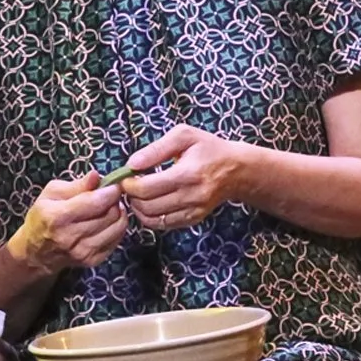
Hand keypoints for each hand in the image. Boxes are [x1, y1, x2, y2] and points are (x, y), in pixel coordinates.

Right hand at [6, 173, 129, 274]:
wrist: (36, 252)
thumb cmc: (42, 218)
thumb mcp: (51, 193)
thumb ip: (76, 185)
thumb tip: (96, 176)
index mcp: (56, 217)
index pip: (94, 202)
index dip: (109, 191)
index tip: (113, 185)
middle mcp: (70, 237)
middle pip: (109, 214)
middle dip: (114, 201)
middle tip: (110, 196)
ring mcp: (82, 252)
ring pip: (117, 227)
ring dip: (118, 214)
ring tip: (109, 207)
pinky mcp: (92, 260)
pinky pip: (117, 240)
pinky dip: (116, 228)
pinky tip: (107, 222)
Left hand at [120, 126, 247, 231]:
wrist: (235, 169)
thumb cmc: (208, 148)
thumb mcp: (184, 136)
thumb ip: (156, 149)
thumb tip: (132, 164)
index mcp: (187, 174)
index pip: (147, 188)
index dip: (129, 184)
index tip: (125, 177)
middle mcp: (191, 196)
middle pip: (147, 206)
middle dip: (131, 196)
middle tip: (129, 185)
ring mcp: (193, 211)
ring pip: (153, 219)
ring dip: (138, 208)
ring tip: (138, 194)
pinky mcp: (193, 219)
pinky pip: (163, 225)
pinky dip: (150, 217)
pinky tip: (149, 203)